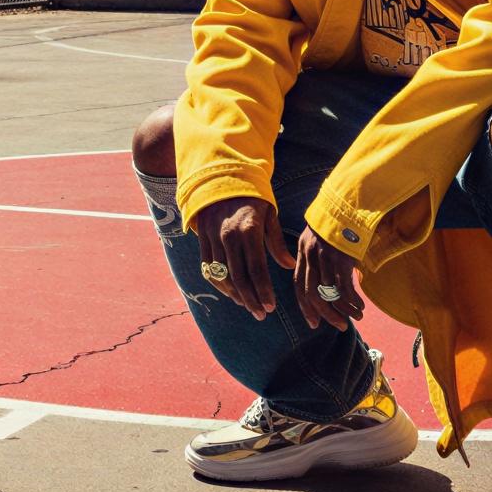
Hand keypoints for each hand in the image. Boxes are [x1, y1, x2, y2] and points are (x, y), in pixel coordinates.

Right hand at [190, 195, 291, 316]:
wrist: (220, 177)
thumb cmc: (252, 197)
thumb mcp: (269, 215)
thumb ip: (277, 242)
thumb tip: (289, 265)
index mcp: (249, 230)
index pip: (257, 269)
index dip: (264, 291)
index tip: (271, 307)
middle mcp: (229, 236)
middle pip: (239, 278)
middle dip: (251, 300)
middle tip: (261, 314)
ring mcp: (213, 238)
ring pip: (222, 276)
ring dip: (235, 295)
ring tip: (248, 305)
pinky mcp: (202, 238)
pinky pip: (208, 268)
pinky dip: (218, 284)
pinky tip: (230, 292)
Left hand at [292, 226, 364, 332]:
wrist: (347, 202)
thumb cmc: (335, 222)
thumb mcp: (317, 238)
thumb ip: (314, 258)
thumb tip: (323, 282)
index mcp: (302, 252)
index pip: (298, 285)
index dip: (305, 306)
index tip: (313, 323)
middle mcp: (310, 256)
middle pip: (311, 294)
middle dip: (325, 314)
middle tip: (339, 325)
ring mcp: (325, 257)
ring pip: (329, 294)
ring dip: (343, 310)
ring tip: (355, 317)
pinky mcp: (341, 258)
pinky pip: (344, 287)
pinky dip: (352, 301)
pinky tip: (360, 306)